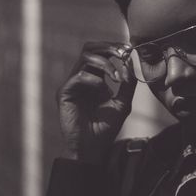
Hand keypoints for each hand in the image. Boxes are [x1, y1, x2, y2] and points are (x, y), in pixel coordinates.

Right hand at [56, 42, 135, 162]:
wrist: (93, 149)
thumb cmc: (106, 128)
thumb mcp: (122, 103)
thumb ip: (127, 84)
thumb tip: (130, 62)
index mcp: (95, 78)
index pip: (102, 52)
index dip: (115, 47)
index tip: (129, 50)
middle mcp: (82, 78)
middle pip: (90, 48)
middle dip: (108, 47)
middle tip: (123, 53)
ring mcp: (72, 84)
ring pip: (85, 58)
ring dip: (105, 63)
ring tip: (117, 77)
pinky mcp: (64, 93)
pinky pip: (78, 76)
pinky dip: (94, 79)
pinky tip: (103, 89)